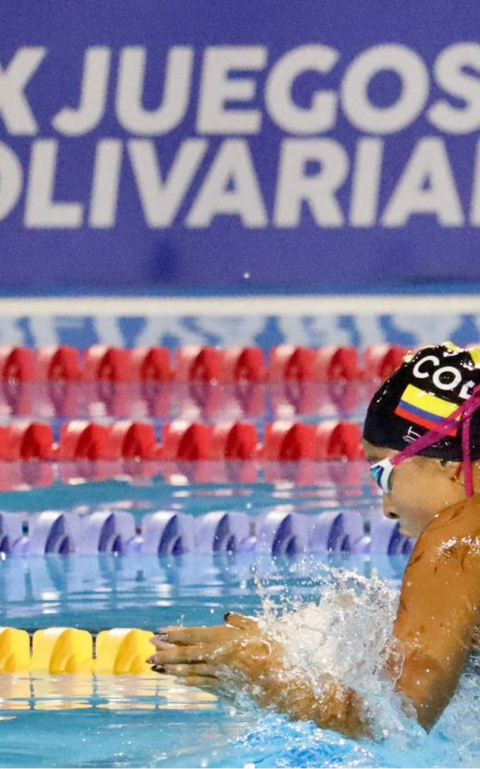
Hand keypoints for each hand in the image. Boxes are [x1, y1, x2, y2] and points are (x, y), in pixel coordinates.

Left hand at [147, 613, 283, 689]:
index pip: (192, 635)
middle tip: (148, 653)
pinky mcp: (225, 690)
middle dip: (165, 653)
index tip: (159, 633)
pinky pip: (203, 685)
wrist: (284, 682)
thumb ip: (240, 622)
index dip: (175, 634)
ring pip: (190, 671)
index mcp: (223, 638)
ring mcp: (219, 675)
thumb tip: (225, 616)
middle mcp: (217, 656)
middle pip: (185, 654)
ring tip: (157, 669)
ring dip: (172, 669)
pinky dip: (189, 682)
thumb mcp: (260, 628)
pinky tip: (180, 682)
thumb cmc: (274, 650)